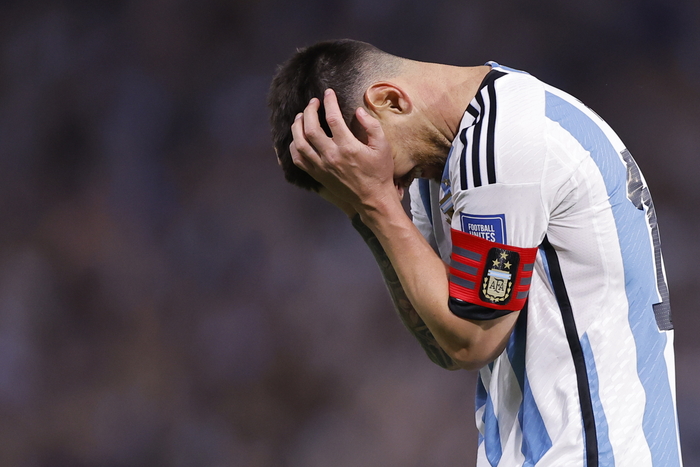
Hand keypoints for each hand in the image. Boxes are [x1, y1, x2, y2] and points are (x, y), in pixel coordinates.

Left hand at [289, 89, 398, 212]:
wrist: (372, 199)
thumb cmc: (379, 172)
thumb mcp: (383, 146)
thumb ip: (372, 126)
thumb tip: (358, 110)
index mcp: (348, 147)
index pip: (333, 119)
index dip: (329, 102)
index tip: (328, 93)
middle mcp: (331, 156)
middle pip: (311, 128)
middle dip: (310, 111)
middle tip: (313, 102)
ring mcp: (321, 167)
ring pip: (300, 143)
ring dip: (297, 126)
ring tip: (301, 116)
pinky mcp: (317, 175)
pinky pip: (298, 159)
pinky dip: (295, 146)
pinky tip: (298, 138)